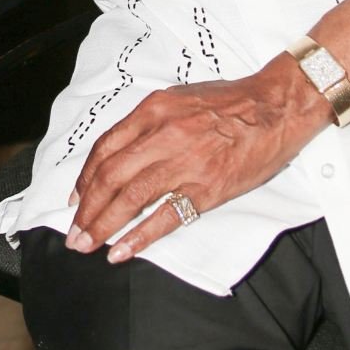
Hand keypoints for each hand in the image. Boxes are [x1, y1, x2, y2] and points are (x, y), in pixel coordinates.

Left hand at [67, 62, 326, 263]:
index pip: (105, 148)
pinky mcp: (206, 188)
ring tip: (88, 245)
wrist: (275, 107)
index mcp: (153, 111)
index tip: (75, 200)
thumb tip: (119, 153)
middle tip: (75, 233)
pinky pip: (165, 217)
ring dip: (103, 226)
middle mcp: (163, 135)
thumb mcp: (178, 98)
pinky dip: (139, 237)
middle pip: (110, 177)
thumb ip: (148, 123)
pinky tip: (123, 251)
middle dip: (86, 209)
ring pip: (130, 198)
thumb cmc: (229, 102)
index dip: (84, 178)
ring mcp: (184, 163)